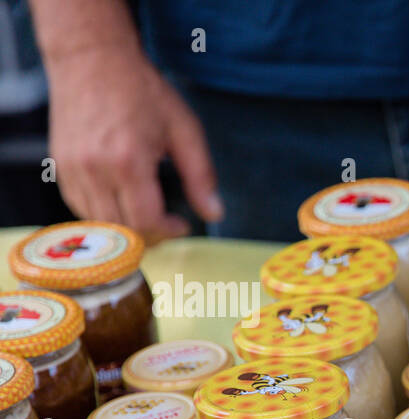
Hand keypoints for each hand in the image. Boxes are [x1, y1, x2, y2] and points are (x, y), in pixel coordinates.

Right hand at [45, 44, 222, 242]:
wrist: (91, 58)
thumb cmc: (141, 90)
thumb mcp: (184, 129)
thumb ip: (201, 176)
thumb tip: (215, 213)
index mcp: (128, 161)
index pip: (145, 222)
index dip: (168, 232)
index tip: (182, 224)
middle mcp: (94, 169)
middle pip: (121, 229)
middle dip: (149, 236)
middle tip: (166, 225)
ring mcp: (71, 168)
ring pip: (98, 223)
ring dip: (124, 229)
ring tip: (146, 217)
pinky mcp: (58, 165)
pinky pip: (79, 206)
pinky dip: (102, 214)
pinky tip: (122, 202)